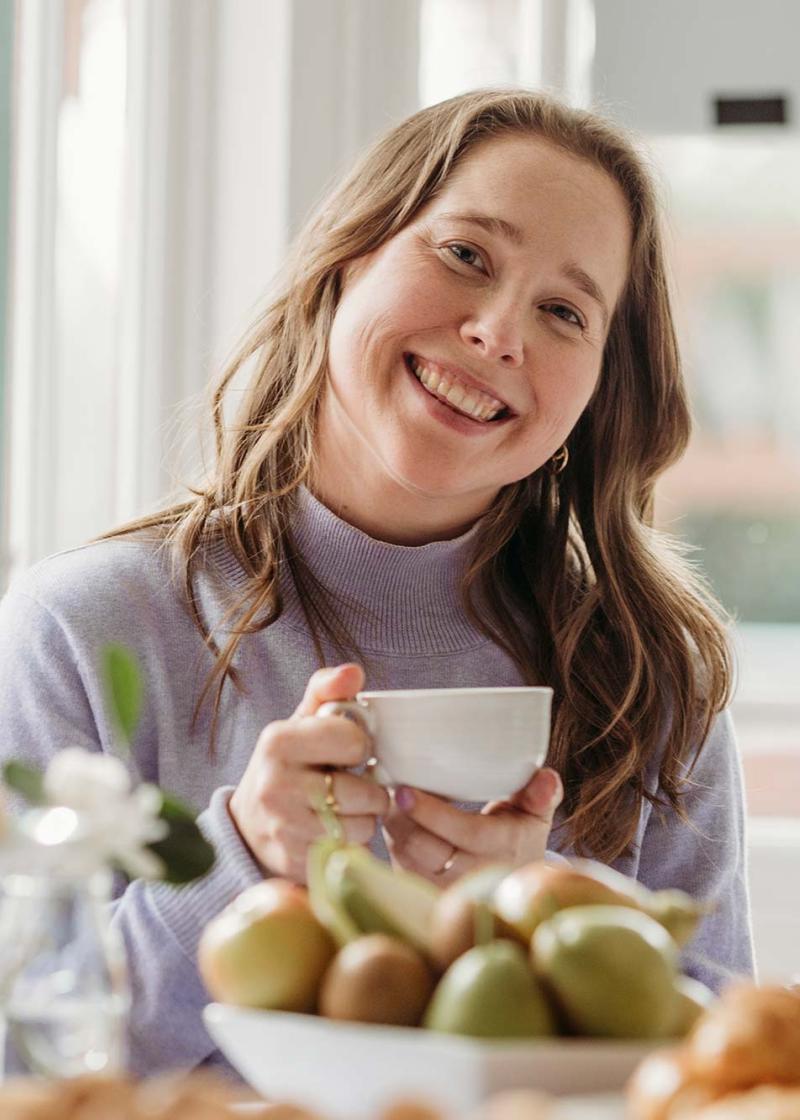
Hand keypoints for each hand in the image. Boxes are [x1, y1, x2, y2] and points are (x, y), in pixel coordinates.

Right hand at [228, 664, 389, 882]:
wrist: (248, 823)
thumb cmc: (287, 764)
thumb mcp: (301, 721)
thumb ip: (327, 690)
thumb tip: (354, 672)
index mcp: (278, 741)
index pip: (354, 741)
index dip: (359, 746)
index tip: (346, 751)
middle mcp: (276, 785)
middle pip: (363, 791)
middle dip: (369, 788)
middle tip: (353, 783)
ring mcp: (284, 828)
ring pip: (362, 826)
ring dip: (364, 818)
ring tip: (346, 807)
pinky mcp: (294, 861)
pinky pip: (350, 851)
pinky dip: (351, 841)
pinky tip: (336, 829)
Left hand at [382, 767, 562, 884]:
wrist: (506, 883)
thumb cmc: (517, 838)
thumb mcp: (533, 816)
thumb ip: (540, 795)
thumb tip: (546, 778)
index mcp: (500, 850)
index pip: (464, 833)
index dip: (432, 813)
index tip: (405, 790)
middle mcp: (470, 875)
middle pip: (425, 848)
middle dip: (402, 816)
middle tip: (391, 784)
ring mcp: (442, 887)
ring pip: (406, 856)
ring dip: (393, 825)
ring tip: (391, 795)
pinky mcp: (421, 889)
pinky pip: (397, 864)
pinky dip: (391, 837)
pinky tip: (393, 815)